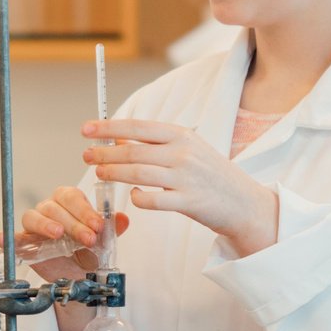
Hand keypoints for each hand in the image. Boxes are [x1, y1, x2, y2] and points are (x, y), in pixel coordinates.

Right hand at [3, 185, 131, 282]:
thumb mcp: (105, 242)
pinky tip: (2, 239)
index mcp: (69, 203)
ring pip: (33, 216)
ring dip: (46, 224)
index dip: (85, 210)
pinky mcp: (25, 245)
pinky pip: (14, 239)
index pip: (72, 197)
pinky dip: (7, 238)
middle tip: (88, 238)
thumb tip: (122, 219)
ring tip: (58, 234)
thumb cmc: (90, 254)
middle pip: (54, 206)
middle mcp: (50, 210)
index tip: (98, 226)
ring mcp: (35, 227)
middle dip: (73, 222)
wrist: (81, 278)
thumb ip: (112, 230)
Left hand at [82, 119, 276, 255]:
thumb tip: (119, 138)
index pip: (138, 127)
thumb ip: (158, 144)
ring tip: (99, 173)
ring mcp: (186, 178)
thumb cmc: (212, 175)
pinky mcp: (189, 202)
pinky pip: (153, 200)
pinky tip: (132, 197)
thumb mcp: (190, 149)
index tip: (87, 129)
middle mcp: (183, 153)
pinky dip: (138, 198)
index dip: (109, 127)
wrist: (244, 202)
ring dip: (114, 173)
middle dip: (104, 153)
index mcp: (182, 135)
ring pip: (138, 174)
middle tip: (86, 155)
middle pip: (133, 151)